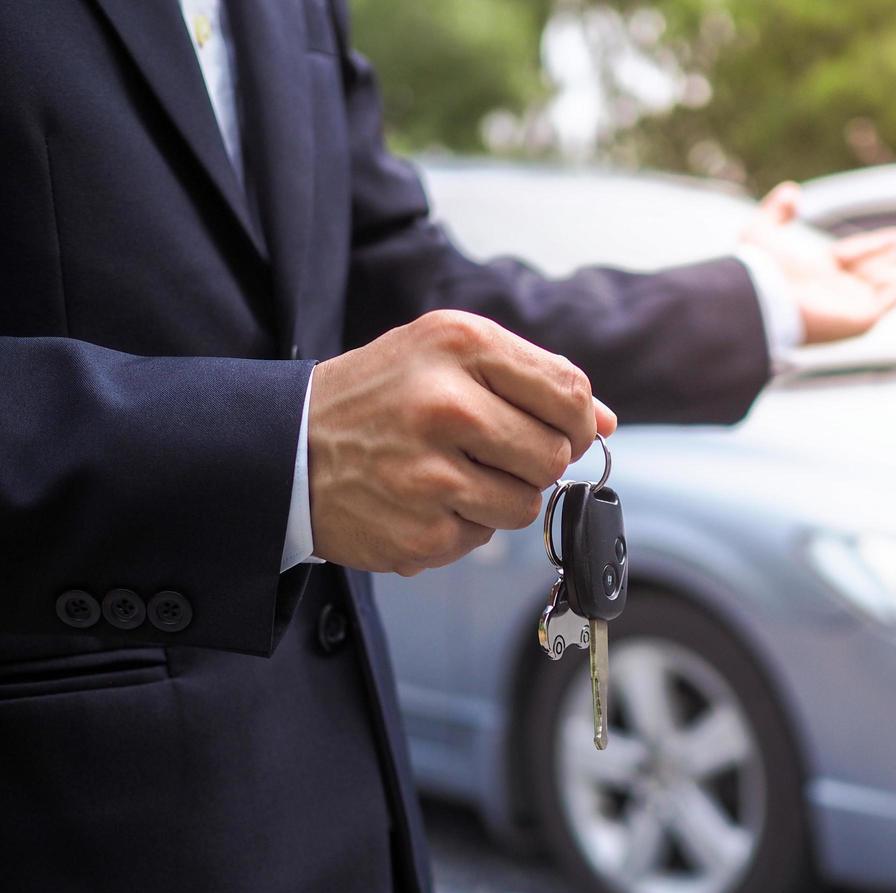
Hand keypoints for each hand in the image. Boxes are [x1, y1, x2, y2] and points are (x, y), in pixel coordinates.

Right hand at [308, 310, 616, 574]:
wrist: (285, 447)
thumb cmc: (379, 395)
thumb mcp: (446, 354)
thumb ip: (531, 378)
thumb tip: (606, 421)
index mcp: (460, 346)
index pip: (569, 391)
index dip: (579, 420)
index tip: (563, 428)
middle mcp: (445, 405)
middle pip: (555, 454)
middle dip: (539, 460)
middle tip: (499, 452)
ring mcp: (431, 475)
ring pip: (526, 504)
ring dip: (503, 496)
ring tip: (455, 473)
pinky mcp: (420, 532)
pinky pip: (483, 538)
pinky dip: (464, 525)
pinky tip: (425, 499)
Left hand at [739, 181, 895, 344]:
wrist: (764, 298)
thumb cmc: (761, 268)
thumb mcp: (762, 229)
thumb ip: (776, 210)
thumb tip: (790, 190)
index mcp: (818, 272)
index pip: (857, 254)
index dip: (880, 244)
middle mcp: (836, 290)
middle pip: (878, 270)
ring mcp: (850, 306)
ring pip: (889, 286)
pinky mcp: (861, 318)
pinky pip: (892, 299)